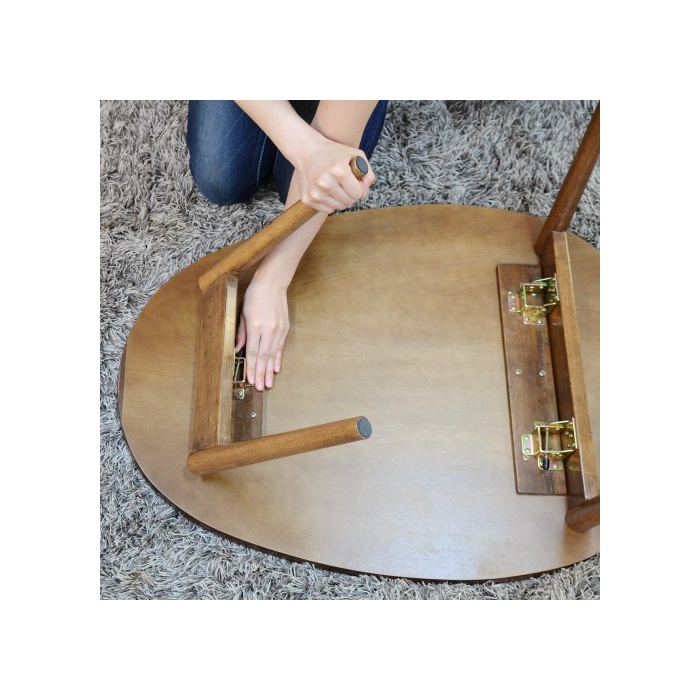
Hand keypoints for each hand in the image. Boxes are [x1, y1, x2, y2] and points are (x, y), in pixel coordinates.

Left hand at [235, 275, 289, 390]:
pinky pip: (280, 347)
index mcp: (255, 327)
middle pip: (264, 357)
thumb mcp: (243, 313)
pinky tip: (276, 369)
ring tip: (269, 383)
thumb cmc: (254, 296)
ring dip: (270, 370)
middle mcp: (268, 330)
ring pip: (273, 355)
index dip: (252, 368)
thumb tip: (238, 349)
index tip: (251, 380)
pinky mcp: (285, 329)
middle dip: (261, 374)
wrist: (272, 283)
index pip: (253, 353)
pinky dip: (278, 359)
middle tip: (261, 388)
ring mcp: (278, 330)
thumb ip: (241, 333)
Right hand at [293, 137, 374, 214]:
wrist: (307, 151)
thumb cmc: (334, 153)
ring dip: (341, 199)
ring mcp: (315, 192)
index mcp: (339, 170)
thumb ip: (368, 174)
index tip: (353, 179)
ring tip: (335, 186)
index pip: (358, 194)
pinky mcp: (307, 199)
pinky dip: (330, 202)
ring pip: (339, 207)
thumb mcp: (356, 155)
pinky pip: (328, 210)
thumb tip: (365, 193)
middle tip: (344, 183)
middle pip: (349, 202)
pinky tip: (326, 190)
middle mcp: (325, 182)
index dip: (359, 187)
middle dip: (350, 194)